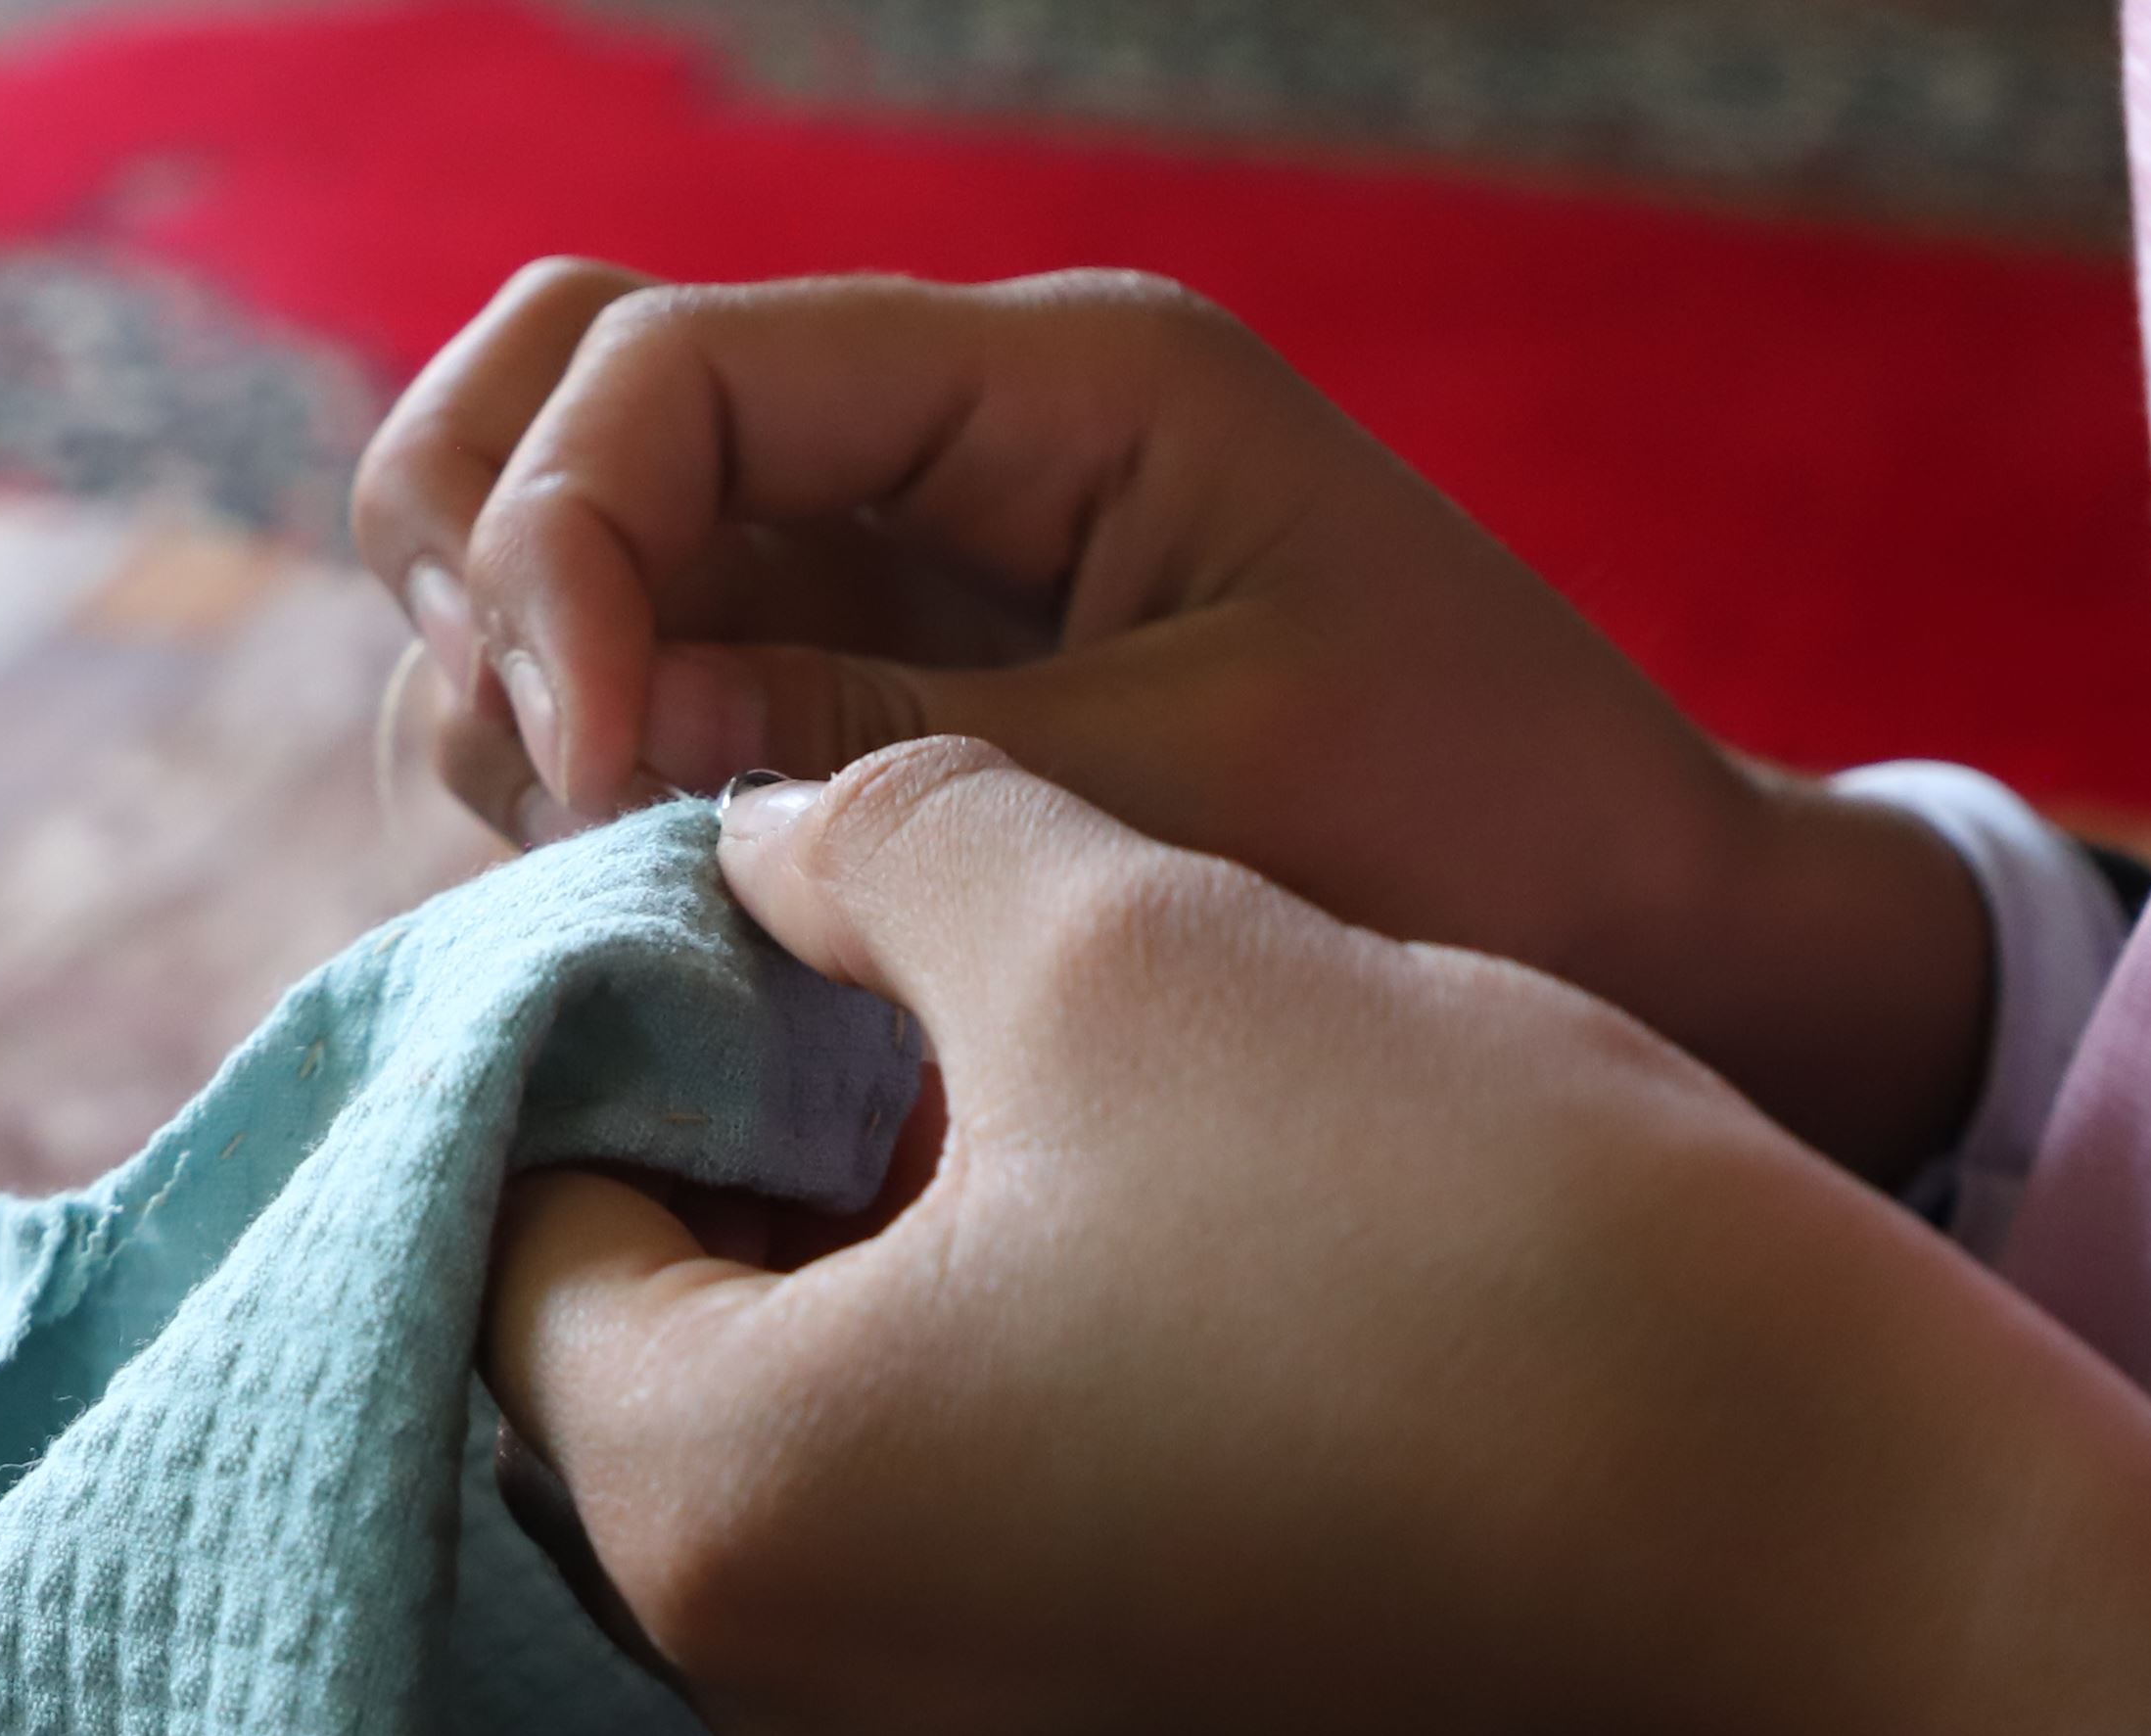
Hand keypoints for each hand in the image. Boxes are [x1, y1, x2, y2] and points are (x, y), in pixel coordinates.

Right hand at [357, 263, 1996, 1181]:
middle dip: (488, 572)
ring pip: (566, 539)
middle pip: (557, 386)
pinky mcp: (883, 701)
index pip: (666, 364)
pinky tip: (658, 912)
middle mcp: (950, 437)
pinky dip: (586, 779)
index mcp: (1056, 384)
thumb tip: (582, 739)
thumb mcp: (1188, 796)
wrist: (1663, 955)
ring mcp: (899, 565)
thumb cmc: (1487, 856)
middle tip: (558, 797)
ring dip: (512, 691)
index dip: (561, 550)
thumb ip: (878, 754)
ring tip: (614, 874)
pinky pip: (647, 682)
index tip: (584, 777)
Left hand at [485, 746, 2150, 1735]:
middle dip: (715, 1189)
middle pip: (620, 1399)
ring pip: (786, 1509)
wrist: (1843, 1560)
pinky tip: (1137, 1298)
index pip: (504, 1239)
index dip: (599, 1040)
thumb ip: (867, 846)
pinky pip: (942, 1616)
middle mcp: (772, 1725)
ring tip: (1008, 1130)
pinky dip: (975, 1456)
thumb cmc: (1458, 1228)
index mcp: (708, 1512)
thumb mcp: (1120, 931)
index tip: (729, 921)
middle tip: (863, 1005)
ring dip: (845, 1316)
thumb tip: (758, 845)